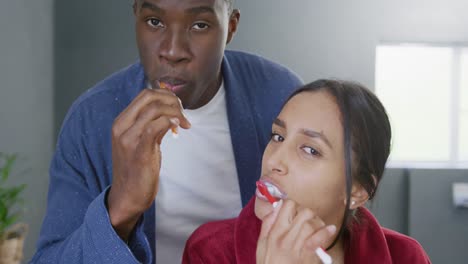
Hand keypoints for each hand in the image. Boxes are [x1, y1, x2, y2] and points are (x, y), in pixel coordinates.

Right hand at [107, 88, 190, 239]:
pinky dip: (169, 122)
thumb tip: (170, 112)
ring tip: (184, 124)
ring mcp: (128, 138)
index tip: (178, 106)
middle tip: (183, 113)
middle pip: (149, 97)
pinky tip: (178, 128)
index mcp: (121, 122)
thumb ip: (152, 125)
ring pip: (154, 109)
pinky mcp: (138, 151)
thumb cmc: (136, 169)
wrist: (127, 196)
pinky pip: (154, 127)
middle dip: (171, 100)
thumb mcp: (143, 142)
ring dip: (174, 112)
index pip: (144, 95)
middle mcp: (121, 127)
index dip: (166, 95)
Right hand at [256, 200, 336, 263]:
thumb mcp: (261, 244)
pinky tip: (330, 229)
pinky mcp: (308, 257)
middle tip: (308, 221)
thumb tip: (275, 207)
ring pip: (311, 224)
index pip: (287, 205)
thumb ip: (267, 224)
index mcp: (274, 232)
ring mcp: (297, 247)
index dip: (294, 205)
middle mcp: (285, 238)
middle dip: (309, 214)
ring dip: (318, 223)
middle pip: (304, 212)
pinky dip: (326, 233)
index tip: (295, 213)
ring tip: (318, 228)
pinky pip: (317, 239)